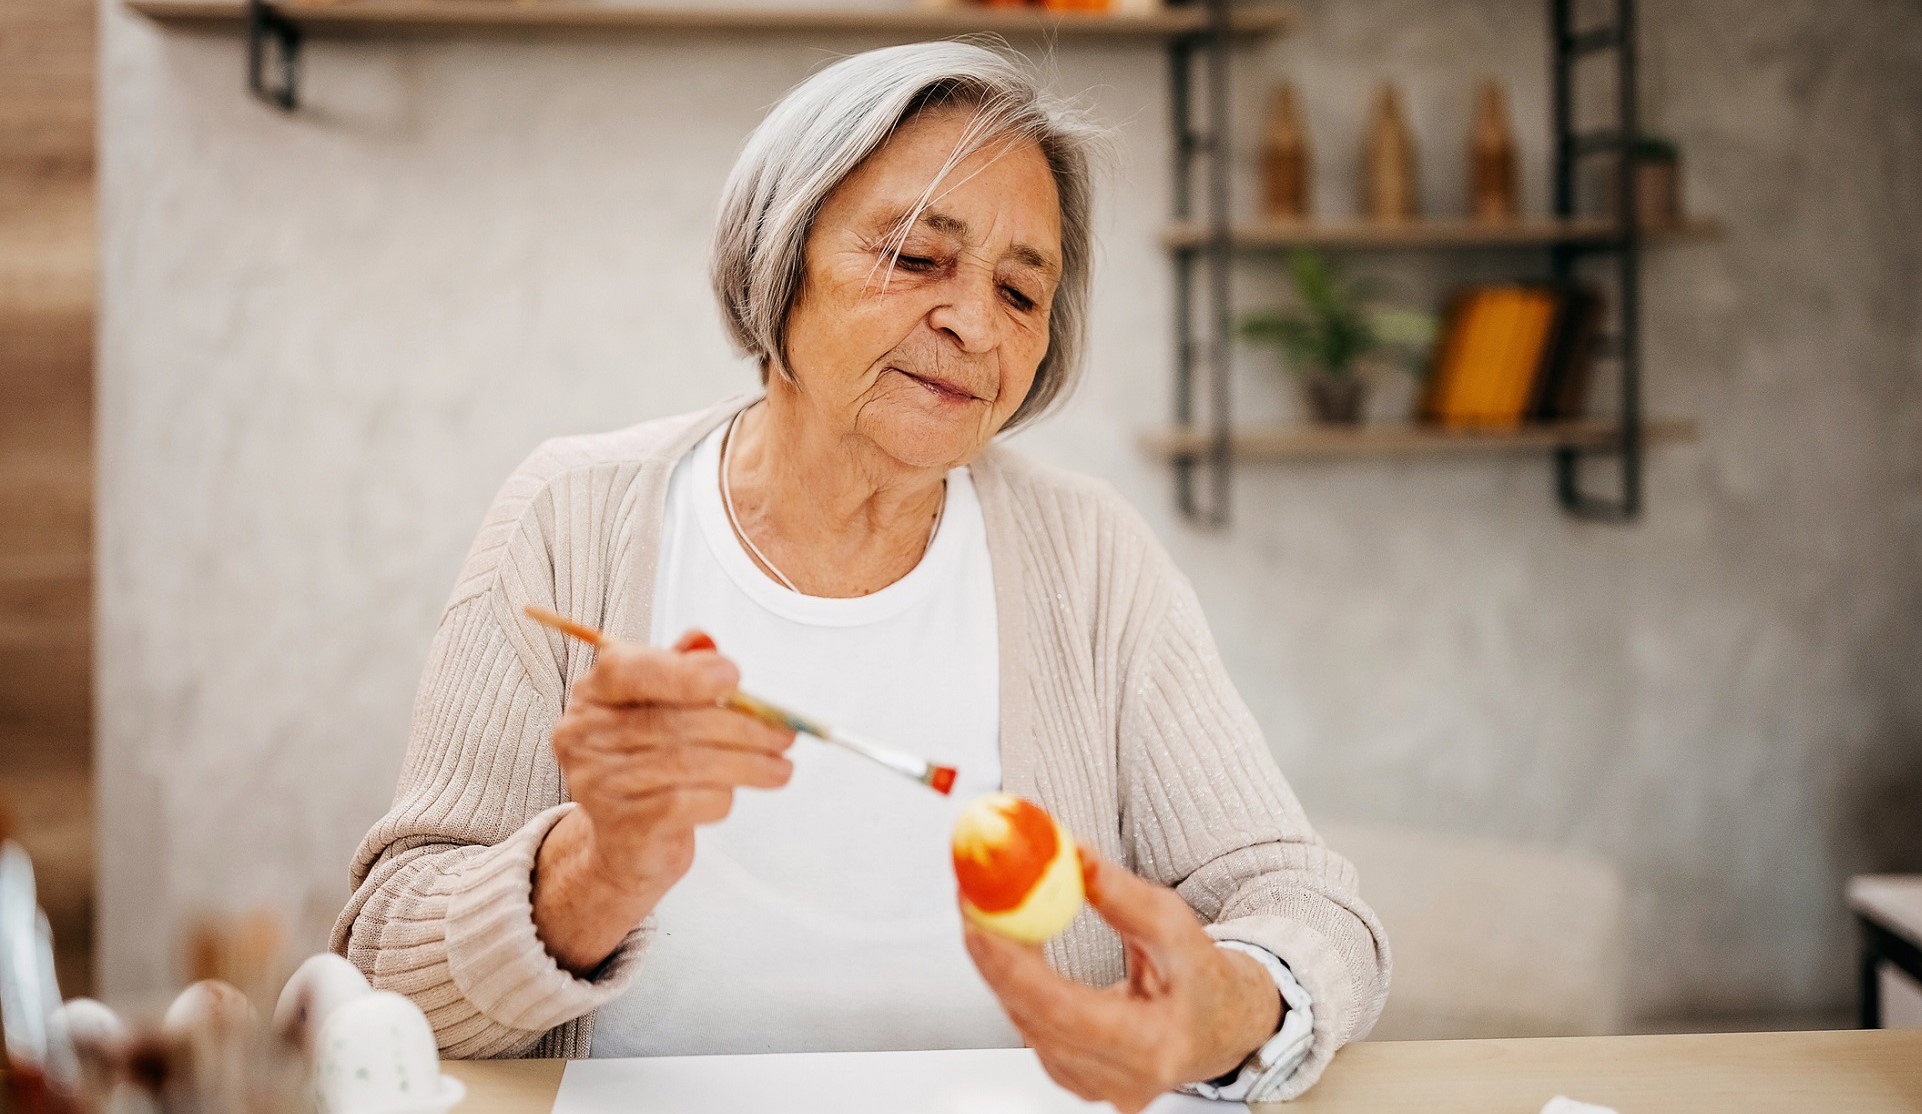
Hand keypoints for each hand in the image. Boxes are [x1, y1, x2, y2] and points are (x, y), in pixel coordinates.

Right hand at [532, 629, 794, 973]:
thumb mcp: (662, 706)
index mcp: (594, 693)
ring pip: (688, 764)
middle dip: (742, 727)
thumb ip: (682, 670)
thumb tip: (706, 643)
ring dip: (747, 764)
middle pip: (674, 722)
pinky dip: (721, 797)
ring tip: (781, 767)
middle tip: (784, 735)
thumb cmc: (648, 761)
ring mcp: (598, 782)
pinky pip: (686, 803)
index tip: (734, 677)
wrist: (626, 841)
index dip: (684, 673)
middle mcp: (584, 734)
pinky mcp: (622, 825)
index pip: (629, 670)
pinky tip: (733, 794)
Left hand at [962, 849, 1282, 1112]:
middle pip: (1035, 1021)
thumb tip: (1073, 855)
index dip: (1015, 970)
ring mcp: (1097, 1088)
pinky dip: (1016, 988)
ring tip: (986, 913)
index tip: (981, 923)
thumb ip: (1123, 896)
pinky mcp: (1078, 1080)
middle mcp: (1123, 1080)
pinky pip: (1033, 1031)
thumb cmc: (1204, 977)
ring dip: (1002, 970)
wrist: (1224, 1025)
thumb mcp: (1176, 927)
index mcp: (1156, 1047)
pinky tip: (1010, 949)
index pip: (1065, 1012)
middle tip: (972, 905)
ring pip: (1028, 1026)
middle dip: (995, 960)